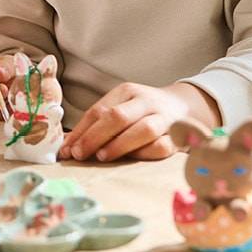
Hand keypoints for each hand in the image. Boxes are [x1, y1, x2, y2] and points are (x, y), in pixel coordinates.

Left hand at [59, 82, 217, 162]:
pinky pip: (162, 146)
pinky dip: (145, 154)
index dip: (80, 131)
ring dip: (119, 145)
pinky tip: (131, 159)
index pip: (98, 110)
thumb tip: (68, 146)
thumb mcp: (121, 107)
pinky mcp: (179, 136)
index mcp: (126, 92)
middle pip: (117, 117)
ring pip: (142, 130)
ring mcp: (164, 118)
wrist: (184, 107)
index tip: (66, 149)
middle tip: (79, 154)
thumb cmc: (142, 112)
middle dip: (94, 137)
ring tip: (102, 157)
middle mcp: (145, 101)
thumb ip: (98, 124)